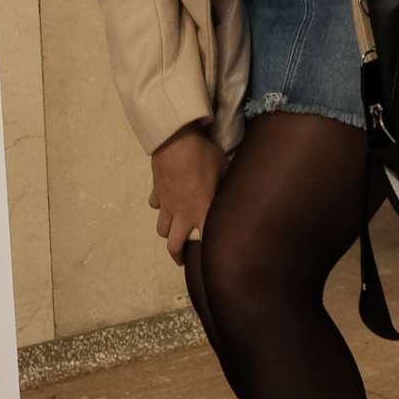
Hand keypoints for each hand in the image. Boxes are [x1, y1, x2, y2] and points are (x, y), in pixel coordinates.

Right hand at [147, 125, 222, 266]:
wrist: (175, 140)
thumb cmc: (204, 156)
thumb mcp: (225, 169)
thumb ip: (230, 185)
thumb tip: (243, 189)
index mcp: (202, 212)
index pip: (205, 243)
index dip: (208, 254)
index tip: (213, 258)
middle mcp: (182, 214)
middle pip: (173, 246)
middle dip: (178, 256)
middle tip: (185, 258)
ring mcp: (167, 204)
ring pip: (162, 229)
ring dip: (168, 233)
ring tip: (176, 232)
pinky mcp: (156, 191)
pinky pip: (155, 205)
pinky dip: (160, 206)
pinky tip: (168, 200)